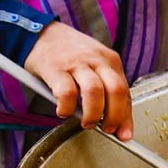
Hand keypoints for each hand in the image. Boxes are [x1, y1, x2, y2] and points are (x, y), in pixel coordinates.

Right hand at [24, 21, 133, 140]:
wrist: (41, 32)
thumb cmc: (71, 56)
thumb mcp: (95, 67)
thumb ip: (107, 93)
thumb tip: (119, 127)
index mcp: (111, 62)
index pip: (126, 92)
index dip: (126, 117)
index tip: (124, 135)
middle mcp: (97, 60)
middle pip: (116, 90)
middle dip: (115, 116)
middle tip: (106, 129)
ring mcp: (76, 63)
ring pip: (94, 91)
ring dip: (93, 114)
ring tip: (87, 123)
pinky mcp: (55, 68)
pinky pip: (66, 92)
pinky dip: (67, 108)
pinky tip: (64, 111)